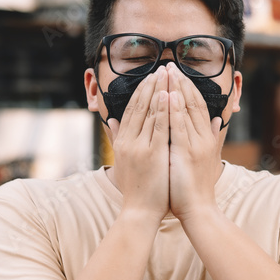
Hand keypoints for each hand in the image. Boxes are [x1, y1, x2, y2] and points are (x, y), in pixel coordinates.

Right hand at [108, 67, 169, 223]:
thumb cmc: (135, 189)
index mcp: (122, 141)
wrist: (139, 212)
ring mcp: (140, 147)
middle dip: (152, 85)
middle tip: (162, 68)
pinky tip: (169, 96)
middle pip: (140, 106)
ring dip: (159, 91)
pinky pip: (160, 128)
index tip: (152, 76)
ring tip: (168, 74)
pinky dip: (164, 110)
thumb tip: (111, 121)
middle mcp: (128, 141)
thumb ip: (117, 139)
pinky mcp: (153, 155)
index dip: (142, 91)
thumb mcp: (122, 161)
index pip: (132, 109)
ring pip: (150, 113)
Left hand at [168, 66, 222, 222]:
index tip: (176, 73)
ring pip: (186, 111)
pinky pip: (179, 128)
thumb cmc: (197, 187)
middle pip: (193, 103)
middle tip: (169, 65)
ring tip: (167, 72)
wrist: (199, 210)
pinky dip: (173, 111)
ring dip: (176, 90)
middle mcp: (204, 137)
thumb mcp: (205, 157)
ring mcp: (196, 145)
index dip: (187, 88)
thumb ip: (211, 138)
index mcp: (207, 137)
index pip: (197, 105)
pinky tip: (166, 96)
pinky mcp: (186, 154)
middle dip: (180, 83)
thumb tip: (218, 121)